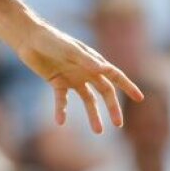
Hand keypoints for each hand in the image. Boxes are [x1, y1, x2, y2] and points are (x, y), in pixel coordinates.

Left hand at [16, 22, 143, 133]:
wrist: (29, 39)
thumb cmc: (52, 40)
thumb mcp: (69, 49)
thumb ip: (86, 60)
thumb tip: (106, 69)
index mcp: (93, 61)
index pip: (115, 75)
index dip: (128, 86)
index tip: (140, 98)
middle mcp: (86, 71)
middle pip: (104, 92)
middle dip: (112, 107)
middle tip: (118, 124)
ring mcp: (72, 78)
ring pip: (88, 100)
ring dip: (93, 115)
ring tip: (98, 131)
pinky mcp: (58, 83)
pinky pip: (62, 100)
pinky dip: (62, 110)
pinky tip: (60, 121)